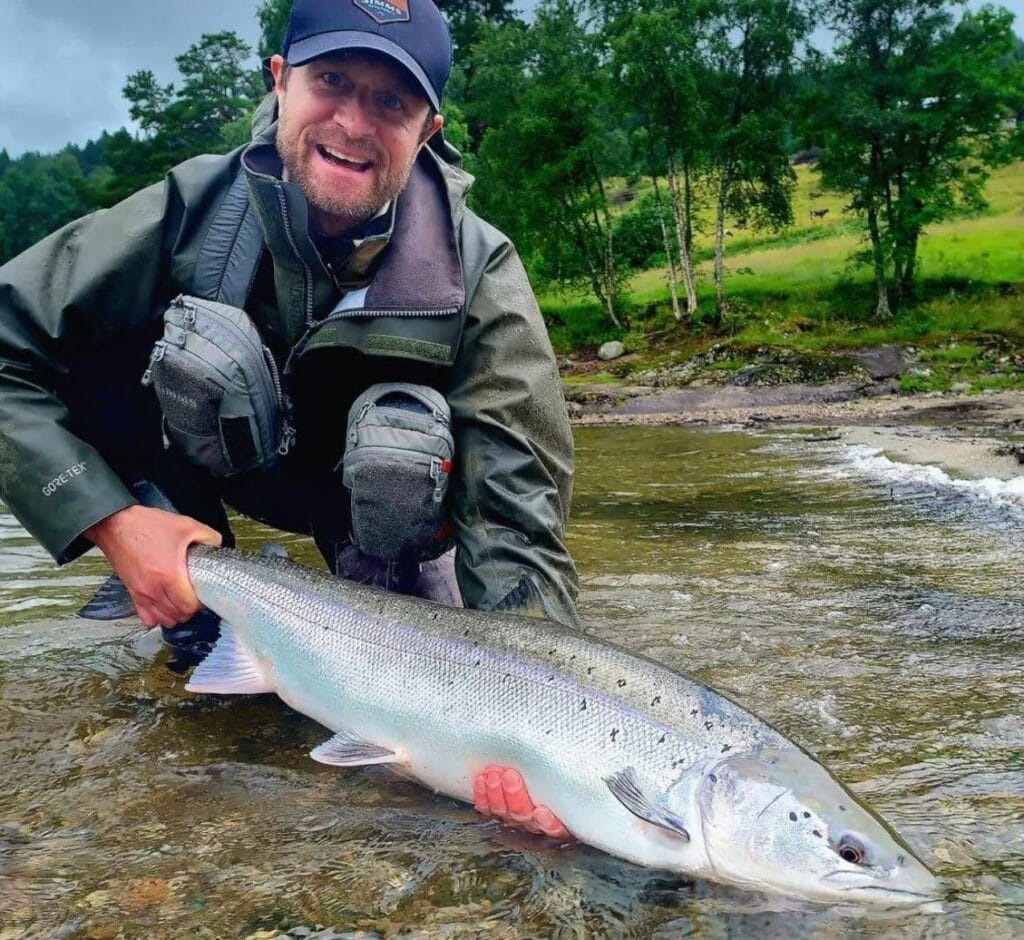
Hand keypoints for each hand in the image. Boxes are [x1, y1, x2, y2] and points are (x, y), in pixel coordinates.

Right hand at [86, 506, 221, 627]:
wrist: (116, 524)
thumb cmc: (147, 525)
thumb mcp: (187, 526)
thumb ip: (209, 537)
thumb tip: (218, 546)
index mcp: (170, 575)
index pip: (188, 606)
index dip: (199, 603)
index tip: (202, 594)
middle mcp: (154, 589)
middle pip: (177, 615)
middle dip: (188, 610)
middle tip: (194, 597)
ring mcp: (141, 592)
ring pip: (162, 619)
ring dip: (174, 614)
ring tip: (180, 603)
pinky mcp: (132, 592)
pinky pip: (144, 616)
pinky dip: (156, 616)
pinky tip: (163, 607)